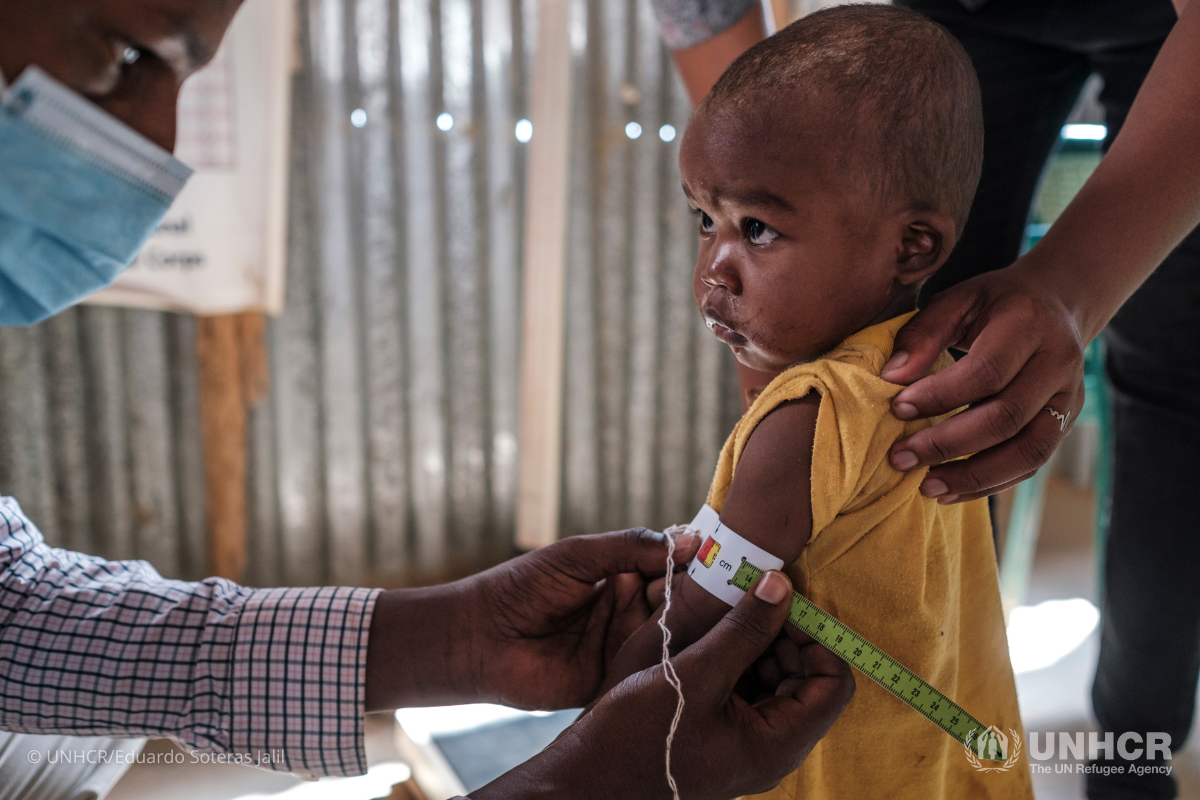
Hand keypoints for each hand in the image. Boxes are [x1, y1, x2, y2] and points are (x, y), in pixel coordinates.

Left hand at [365, 528, 699, 711]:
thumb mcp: (578, 555)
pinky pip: (652, 671)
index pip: (671, 567)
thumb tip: (689, 543)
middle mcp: (628, 609)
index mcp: (621, 574)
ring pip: (672, 635)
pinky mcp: (615, 678)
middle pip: (680, 602)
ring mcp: (623, 645)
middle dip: (701, 597)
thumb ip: (631, 546)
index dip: (698, 565)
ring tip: (719, 620)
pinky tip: (698, 654)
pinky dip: (674, 663)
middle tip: (729, 595)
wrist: (478, 640)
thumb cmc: (520, 588)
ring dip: (693, 629)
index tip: (728, 563)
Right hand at [471, 571, 854, 799]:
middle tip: (750, 598)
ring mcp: (746, 743)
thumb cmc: (634, 736)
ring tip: (725, 611)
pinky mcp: (722, 734)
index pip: (832, 684)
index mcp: (776, 744)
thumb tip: (782, 585)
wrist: (583, 779)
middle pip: (807, 680)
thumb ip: (743, 630)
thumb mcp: (693, 674)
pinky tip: (709, 635)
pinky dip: (737, 657)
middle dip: (785, 634)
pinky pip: (748, 689)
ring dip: (759, 642)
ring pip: (776, 680)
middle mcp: (769, 749)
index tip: (779, 601)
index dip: (815, 637)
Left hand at [879, 264, 1085, 502]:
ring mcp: (1069, 398)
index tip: (897, 408)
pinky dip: (991, 484)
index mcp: (1029, 324)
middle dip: (949, 444)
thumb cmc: (996, 302)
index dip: (940, 396)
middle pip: (1007, 417)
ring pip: (1028, 451)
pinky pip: (1032, 464)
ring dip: (974, 476)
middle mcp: (1058, 363)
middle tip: (901, 457)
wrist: (1059, 302)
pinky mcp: (1066, 423)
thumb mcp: (957, 299)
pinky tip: (951, 490)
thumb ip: (923, 333)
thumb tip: (891, 378)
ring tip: (926, 487)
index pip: (987, 371)